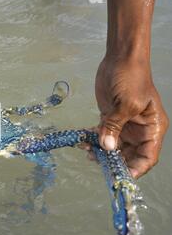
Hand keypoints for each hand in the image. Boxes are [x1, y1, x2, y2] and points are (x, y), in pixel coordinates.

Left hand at [95, 56, 168, 177]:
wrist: (120, 58)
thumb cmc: (131, 78)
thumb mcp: (126, 103)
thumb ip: (115, 127)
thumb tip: (107, 147)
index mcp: (152, 128)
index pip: (147, 157)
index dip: (135, 169)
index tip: (118, 176)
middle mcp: (140, 130)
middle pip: (129, 156)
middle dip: (114, 162)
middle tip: (97, 163)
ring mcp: (124, 125)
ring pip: (114, 147)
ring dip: (101, 152)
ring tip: (87, 151)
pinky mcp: (111, 119)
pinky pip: (103, 135)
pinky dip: (94, 140)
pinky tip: (84, 141)